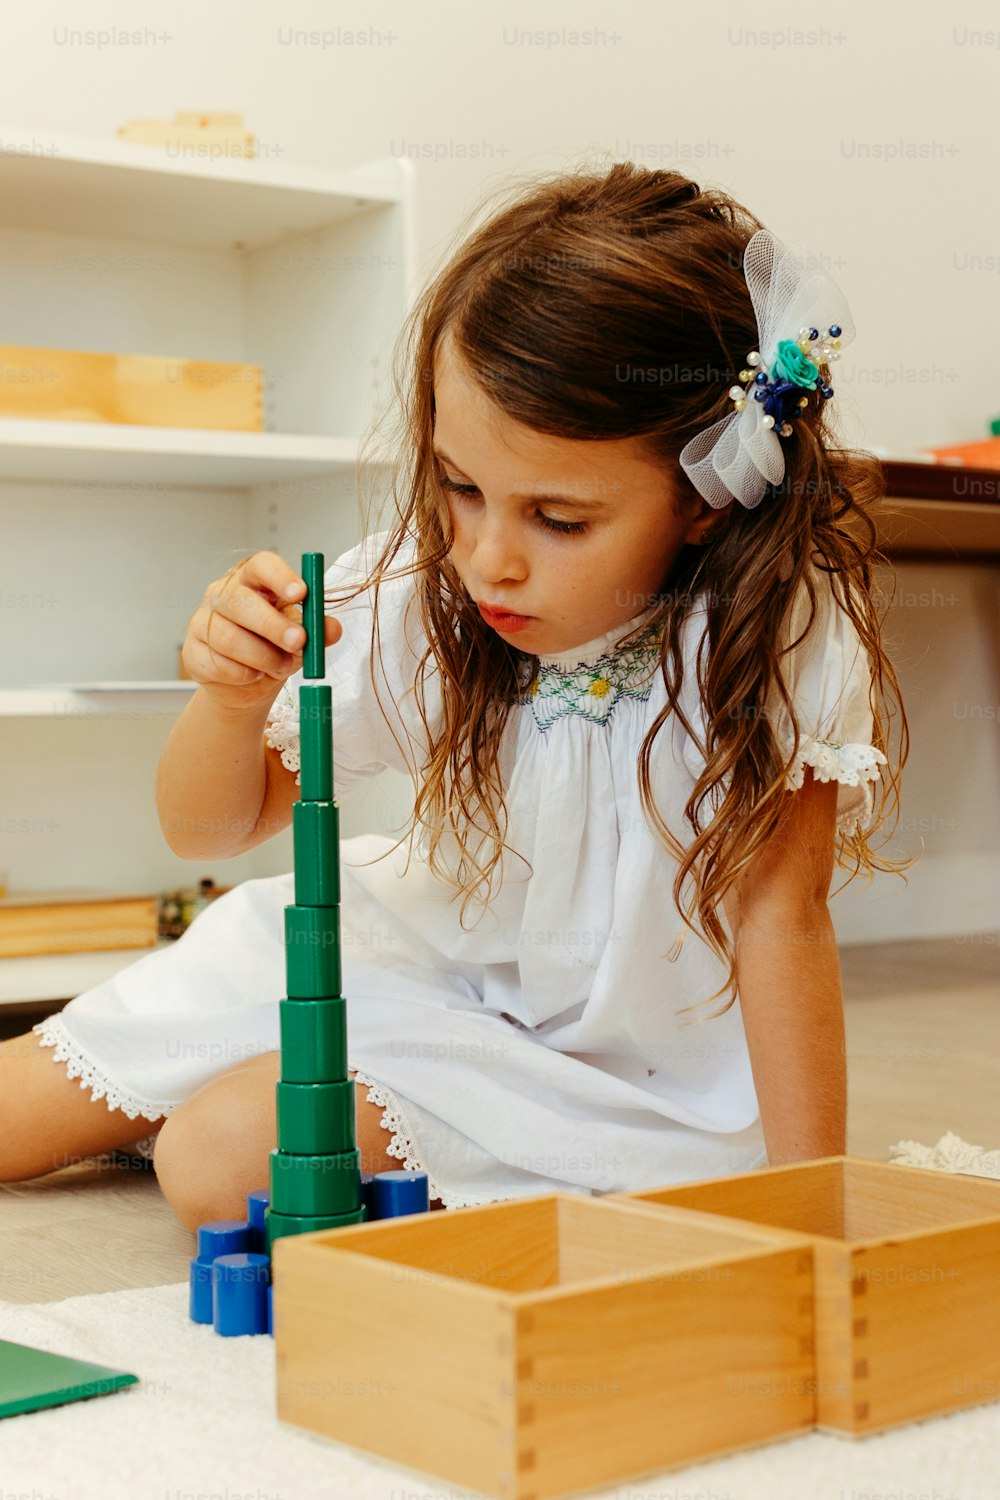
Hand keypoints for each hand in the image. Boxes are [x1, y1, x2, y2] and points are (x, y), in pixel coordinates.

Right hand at [181, 551, 342, 712]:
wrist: (248, 686)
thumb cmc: (275, 649)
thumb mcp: (302, 638)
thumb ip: (318, 631)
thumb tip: (332, 628)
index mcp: (253, 581)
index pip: (262, 565)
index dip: (280, 576)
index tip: (301, 593)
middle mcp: (223, 595)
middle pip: (240, 601)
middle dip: (273, 625)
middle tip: (299, 642)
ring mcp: (202, 622)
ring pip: (229, 639)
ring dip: (263, 658)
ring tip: (280, 666)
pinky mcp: (192, 652)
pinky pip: (216, 664)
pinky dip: (242, 675)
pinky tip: (253, 675)